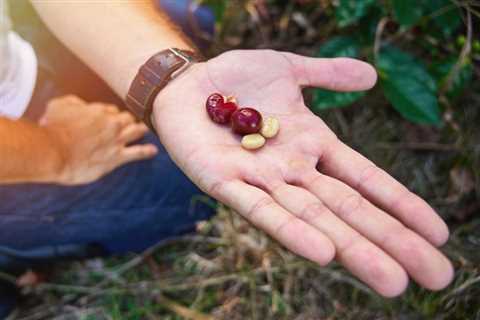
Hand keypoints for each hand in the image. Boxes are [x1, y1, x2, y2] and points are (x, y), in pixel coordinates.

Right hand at [41, 95, 156, 184]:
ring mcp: (117, 140)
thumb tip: (81, 105)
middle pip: (128, 118)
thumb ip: (74, 103)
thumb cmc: (52, 128)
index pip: (112, 110)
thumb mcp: (58, 105)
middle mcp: (112, 123)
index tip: (107, 119)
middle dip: (128, 120)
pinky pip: (138, 153)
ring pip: (137, 131)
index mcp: (98, 110)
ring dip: (141, 130)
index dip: (110, 114)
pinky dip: (147, 151)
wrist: (54, 152)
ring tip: (146, 131)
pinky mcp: (117, 158)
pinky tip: (153, 151)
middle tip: (131, 122)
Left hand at [153, 50, 452, 296]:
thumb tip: (374, 76)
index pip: (366, 180)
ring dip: (352, 249)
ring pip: (314, 218)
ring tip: (391, 280)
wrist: (185, 83)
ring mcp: (262, 180)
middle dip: (392, 242)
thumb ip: (328, 75)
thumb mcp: (289, 70)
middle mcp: (294, 170)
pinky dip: (291, 231)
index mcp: (313, 145)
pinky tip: (323, 253)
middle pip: (350, 211)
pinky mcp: (225, 183)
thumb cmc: (235, 78)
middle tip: (436, 277)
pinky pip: (261, 210)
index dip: (401, 205)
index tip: (439, 234)